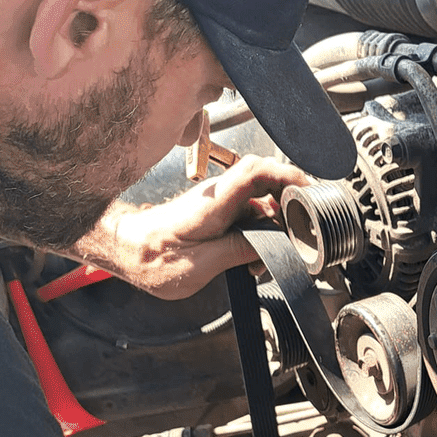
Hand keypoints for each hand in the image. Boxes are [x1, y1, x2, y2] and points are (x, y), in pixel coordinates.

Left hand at [71, 156, 307, 299]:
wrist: (127, 252)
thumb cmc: (152, 259)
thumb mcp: (200, 266)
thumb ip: (239, 250)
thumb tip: (273, 244)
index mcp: (214, 203)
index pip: (257, 171)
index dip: (288, 175)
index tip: (309, 190)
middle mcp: (218, 196)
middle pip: (267, 184)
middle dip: (288, 209)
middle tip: (296, 237)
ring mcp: (219, 203)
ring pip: (261, 205)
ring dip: (273, 231)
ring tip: (263, 260)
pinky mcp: (219, 213)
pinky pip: (250, 217)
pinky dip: (260, 236)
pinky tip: (252, 259)